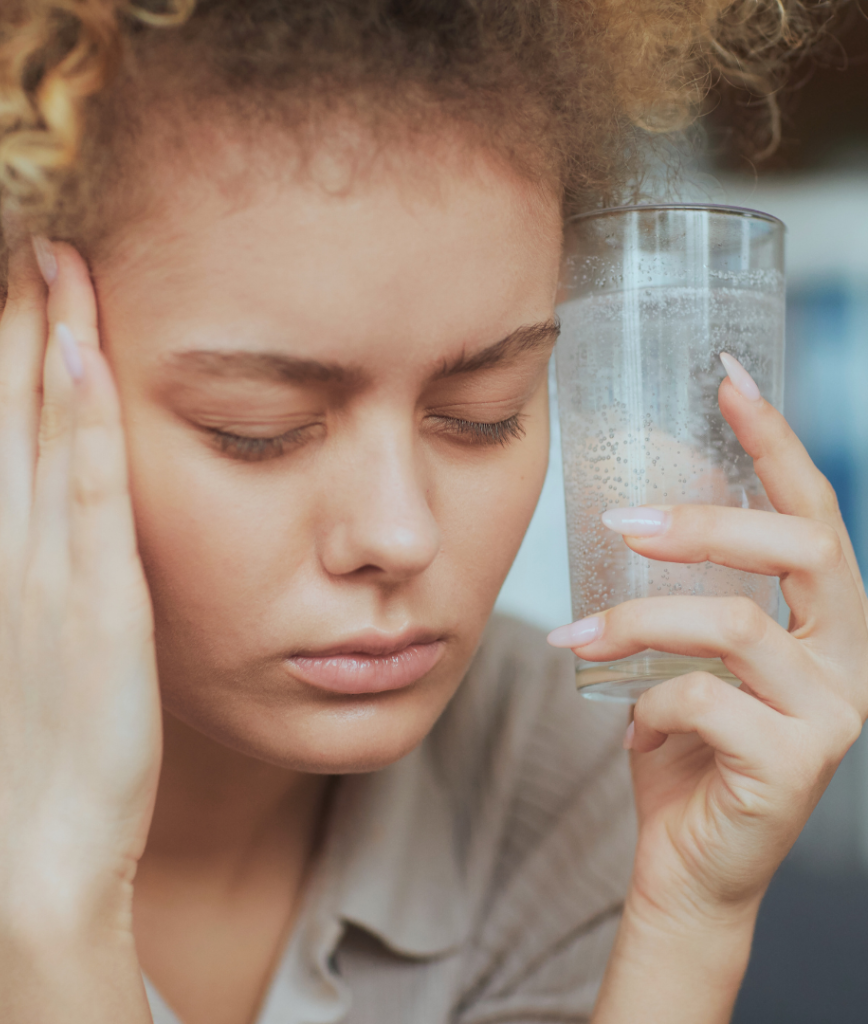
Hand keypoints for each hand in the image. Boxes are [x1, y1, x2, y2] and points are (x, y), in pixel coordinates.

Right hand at [0, 238, 161, 927]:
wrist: (44, 838)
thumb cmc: (23, 745)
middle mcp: (7, 550)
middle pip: (4, 411)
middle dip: (11, 319)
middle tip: (23, 233)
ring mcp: (47, 572)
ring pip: (40, 434)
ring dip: (46, 341)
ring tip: (52, 258)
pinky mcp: (99, 602)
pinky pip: (92, 493)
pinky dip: (88, 423)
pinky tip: (87, 356)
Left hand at [551, 361, 867, 925]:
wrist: (691, 864)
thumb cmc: (686, 747)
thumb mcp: (687, 656)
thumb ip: (686, 593)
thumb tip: (636, 505)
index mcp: (825, 621)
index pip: (814, 511)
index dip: (776, 442)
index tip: (728, 378)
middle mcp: (849, 658)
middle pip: (802, 549)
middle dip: (706, 522)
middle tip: (622, 519)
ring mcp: (832, 714)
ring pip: (733, 626)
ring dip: (636, 622)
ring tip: (575, 639)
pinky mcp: (796, 767)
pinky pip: (701, 701)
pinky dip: (645, 704)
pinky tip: (630, 728)